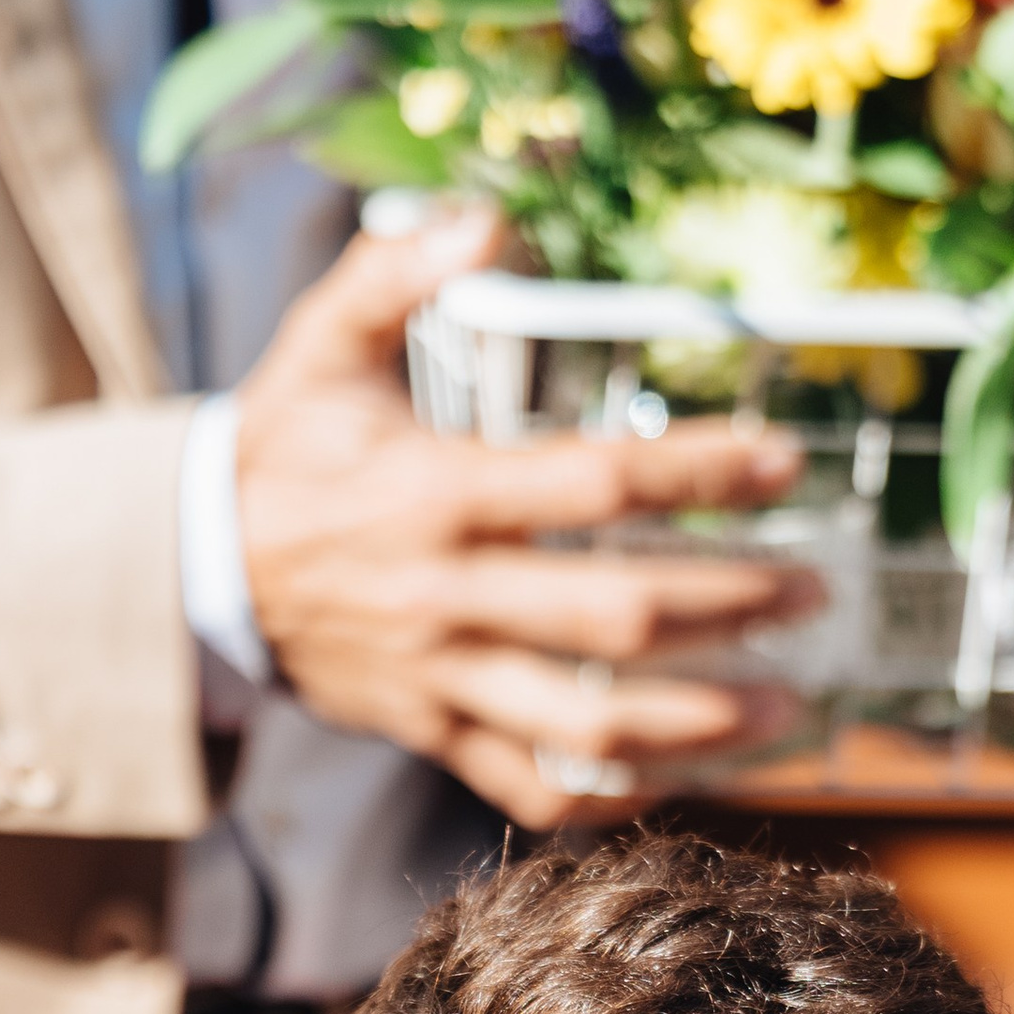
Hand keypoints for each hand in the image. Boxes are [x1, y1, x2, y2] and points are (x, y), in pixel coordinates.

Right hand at [232, 214, 811, 824]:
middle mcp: (448, 594)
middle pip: (618, 614)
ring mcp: (444, 678)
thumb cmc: (286, 449)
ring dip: (701, 723)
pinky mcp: (434, 734)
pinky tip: (691, 774)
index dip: (700, 474)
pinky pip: (536, 789)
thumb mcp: (322, 343)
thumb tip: (487, 216)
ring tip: (787, 709)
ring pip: (591, 722)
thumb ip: (398, 272)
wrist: (198, 572)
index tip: (782, 461)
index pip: (595, 484)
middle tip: (815, 590)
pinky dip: (617, 796)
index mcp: (436, 492)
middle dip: (733, 606)